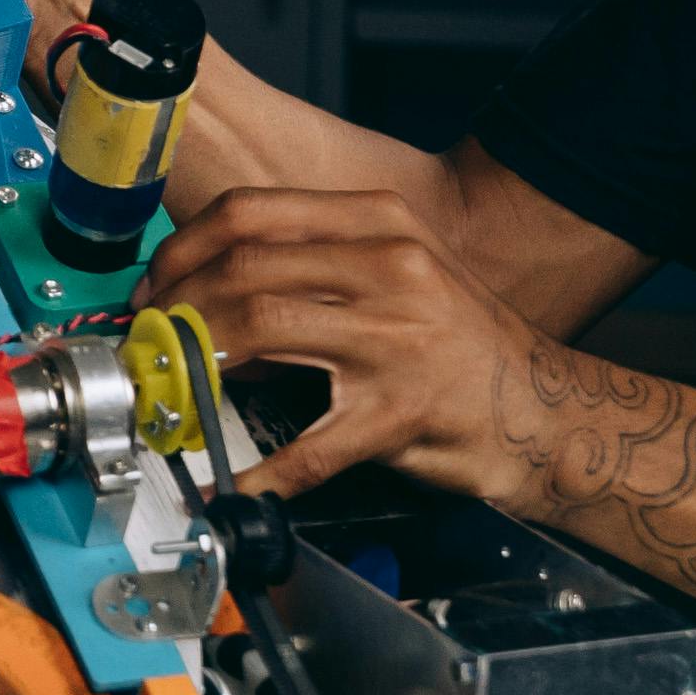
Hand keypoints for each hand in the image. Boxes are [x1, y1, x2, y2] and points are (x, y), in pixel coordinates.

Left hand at [139, 187, 563, 512]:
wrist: (545, 412)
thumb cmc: (462, 348)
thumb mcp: (395, 277)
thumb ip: (313, 270)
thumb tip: (208, 294)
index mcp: (380, 222)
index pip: (252, 211)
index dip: (182, 249)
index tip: (154, 287)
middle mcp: (390, 265)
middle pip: (243, 265)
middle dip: (175, 305)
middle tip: (150, 341)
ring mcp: (398, 336)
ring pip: (260, 325)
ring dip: (195, 361)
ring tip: (173, 388)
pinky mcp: (403, 411)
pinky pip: (310, 444)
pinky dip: (260, 469)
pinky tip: (233, 483)